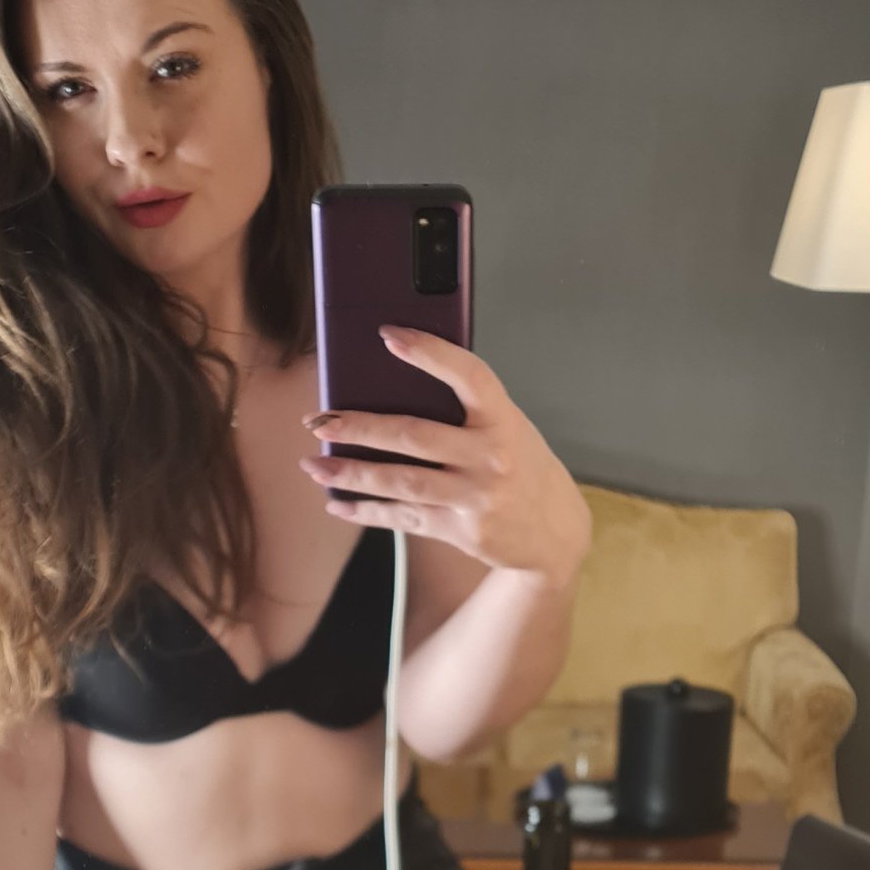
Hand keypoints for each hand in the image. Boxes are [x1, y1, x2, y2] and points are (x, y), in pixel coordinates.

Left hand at [300, 325, 590, 589]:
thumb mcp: (510, 428)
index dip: (429, 353)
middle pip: (413, 436)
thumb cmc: (522, 466)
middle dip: (358, 427)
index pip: (468, 375)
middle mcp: (491, 458)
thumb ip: (467, 410)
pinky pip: (404, 518)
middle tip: (319, 420)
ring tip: (313, 464)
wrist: (556, 535)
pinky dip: (366, 511)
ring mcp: (476, 498)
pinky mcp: (461, 530)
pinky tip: (336, 503)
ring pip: (401, 481)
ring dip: (351, 473)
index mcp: (504, 420)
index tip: (387, 334)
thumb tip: (391, 384)